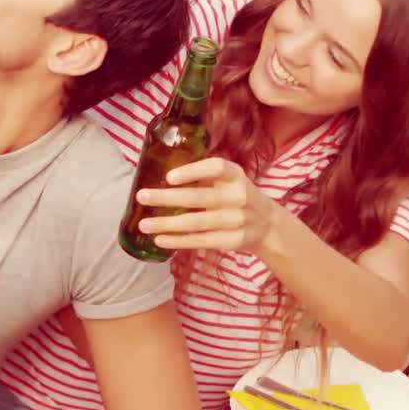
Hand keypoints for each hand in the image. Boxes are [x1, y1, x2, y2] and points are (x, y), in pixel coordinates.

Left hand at [136, 158, 285, 254]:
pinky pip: (201, 241)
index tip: (169, 177)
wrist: (267, 224)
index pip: (216, 168)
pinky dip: (178, 241)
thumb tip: (161, 175)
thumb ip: (204, 176)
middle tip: (141, 196)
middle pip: (200, 197)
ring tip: (144, 224)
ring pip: (197, 222)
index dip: (193, 171)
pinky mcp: (232, 240)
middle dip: (168, 198)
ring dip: (167, 224)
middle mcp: (238, 196)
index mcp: (235, 176)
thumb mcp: (228, 180)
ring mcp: (236, 220)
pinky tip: (160, 239)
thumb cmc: (236, 196)